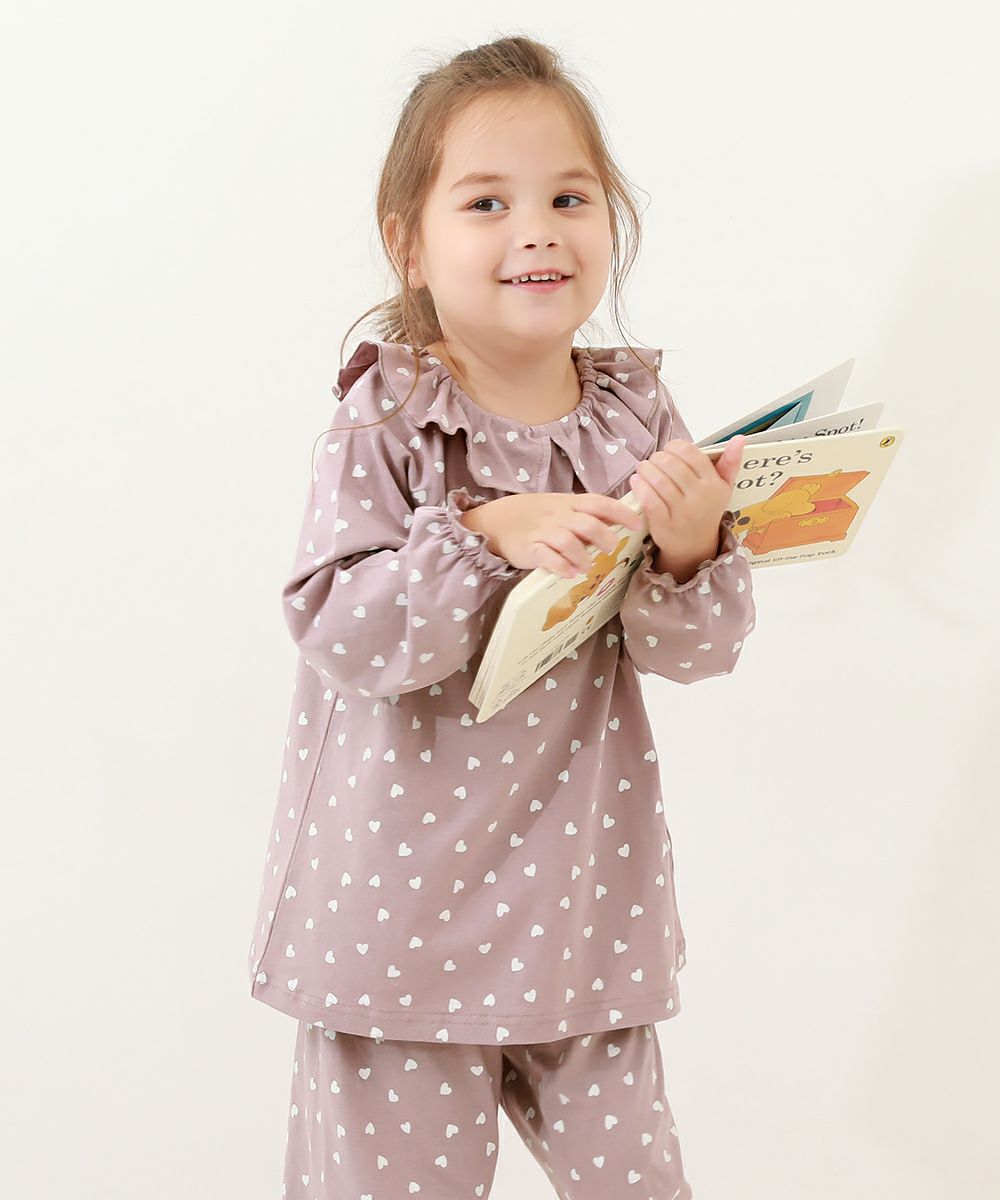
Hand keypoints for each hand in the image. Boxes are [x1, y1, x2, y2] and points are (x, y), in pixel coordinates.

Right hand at [461, 491, 643, 578]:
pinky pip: (546, 556)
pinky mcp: (530, 548)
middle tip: (611, 549)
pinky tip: (569, 573)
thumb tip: (619, 526)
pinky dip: (560, 566)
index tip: (638, 525)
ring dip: (582, 555)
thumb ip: (586, 516)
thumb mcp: (563, 509)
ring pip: (568, 540)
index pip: (600, 503)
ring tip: (587, 567)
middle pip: (587, 523)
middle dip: (604, 537)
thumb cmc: (538, 517)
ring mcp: (544, 532)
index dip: (621, 513)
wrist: (498, 520)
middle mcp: (560, 516)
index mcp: (571, 504)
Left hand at [628, 435, 745, 579]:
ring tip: (643, 468)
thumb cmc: (706, 510)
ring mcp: (682, 512)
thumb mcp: (723, 488)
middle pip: (671, 464)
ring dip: (645, 469)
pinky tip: (636, 481)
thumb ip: (730, 462)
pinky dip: (640, 487)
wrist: (694, 547)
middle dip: (657, 457)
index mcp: (714, 484)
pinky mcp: (664, 524)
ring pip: (658, 480)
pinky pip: (649, 499)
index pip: (690, 453)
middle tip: (653, 460)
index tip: (668, 450)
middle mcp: (700, 498)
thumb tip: (740, 438)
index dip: (674, 447)